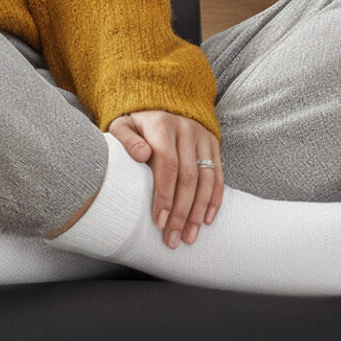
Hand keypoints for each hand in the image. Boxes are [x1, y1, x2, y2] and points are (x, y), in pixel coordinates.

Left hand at [107, 110, 222, 247]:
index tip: (159, 221)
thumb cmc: (136, 122)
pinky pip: (218, 175)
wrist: (161, 102)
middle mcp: (187, 131)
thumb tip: (141, 155)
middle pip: (188, 178)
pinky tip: (207, 219)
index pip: (168, 165)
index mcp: (162, 126)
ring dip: (199, 211)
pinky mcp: (213, 144)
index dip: (165, 195)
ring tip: (189, 235)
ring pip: (206, 179)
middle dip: (181, 212)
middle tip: (173, 238)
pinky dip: (214, 199)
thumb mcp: (122, 124)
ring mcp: (203, 138)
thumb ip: (126, 139)